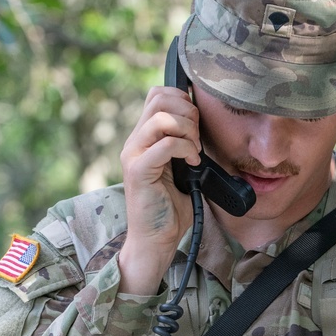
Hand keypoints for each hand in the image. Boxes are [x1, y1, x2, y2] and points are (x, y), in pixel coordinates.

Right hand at [118, 86, 200, 298]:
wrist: (155, 240)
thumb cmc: (170, 209)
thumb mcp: (182, 169)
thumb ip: (185, 145)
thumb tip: (202, 125)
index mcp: (144, 138)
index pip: (157, 95)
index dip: (182, 99)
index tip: (197, 123)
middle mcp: (135, 142)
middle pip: (158, 98)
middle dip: (187, 111)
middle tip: (197, 138)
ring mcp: (133, 155)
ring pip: (161, 117)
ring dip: (187, 130)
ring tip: (195, 151)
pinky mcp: (138, 171)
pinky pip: (165, 144)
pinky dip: (185, 149)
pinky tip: (193, 164)